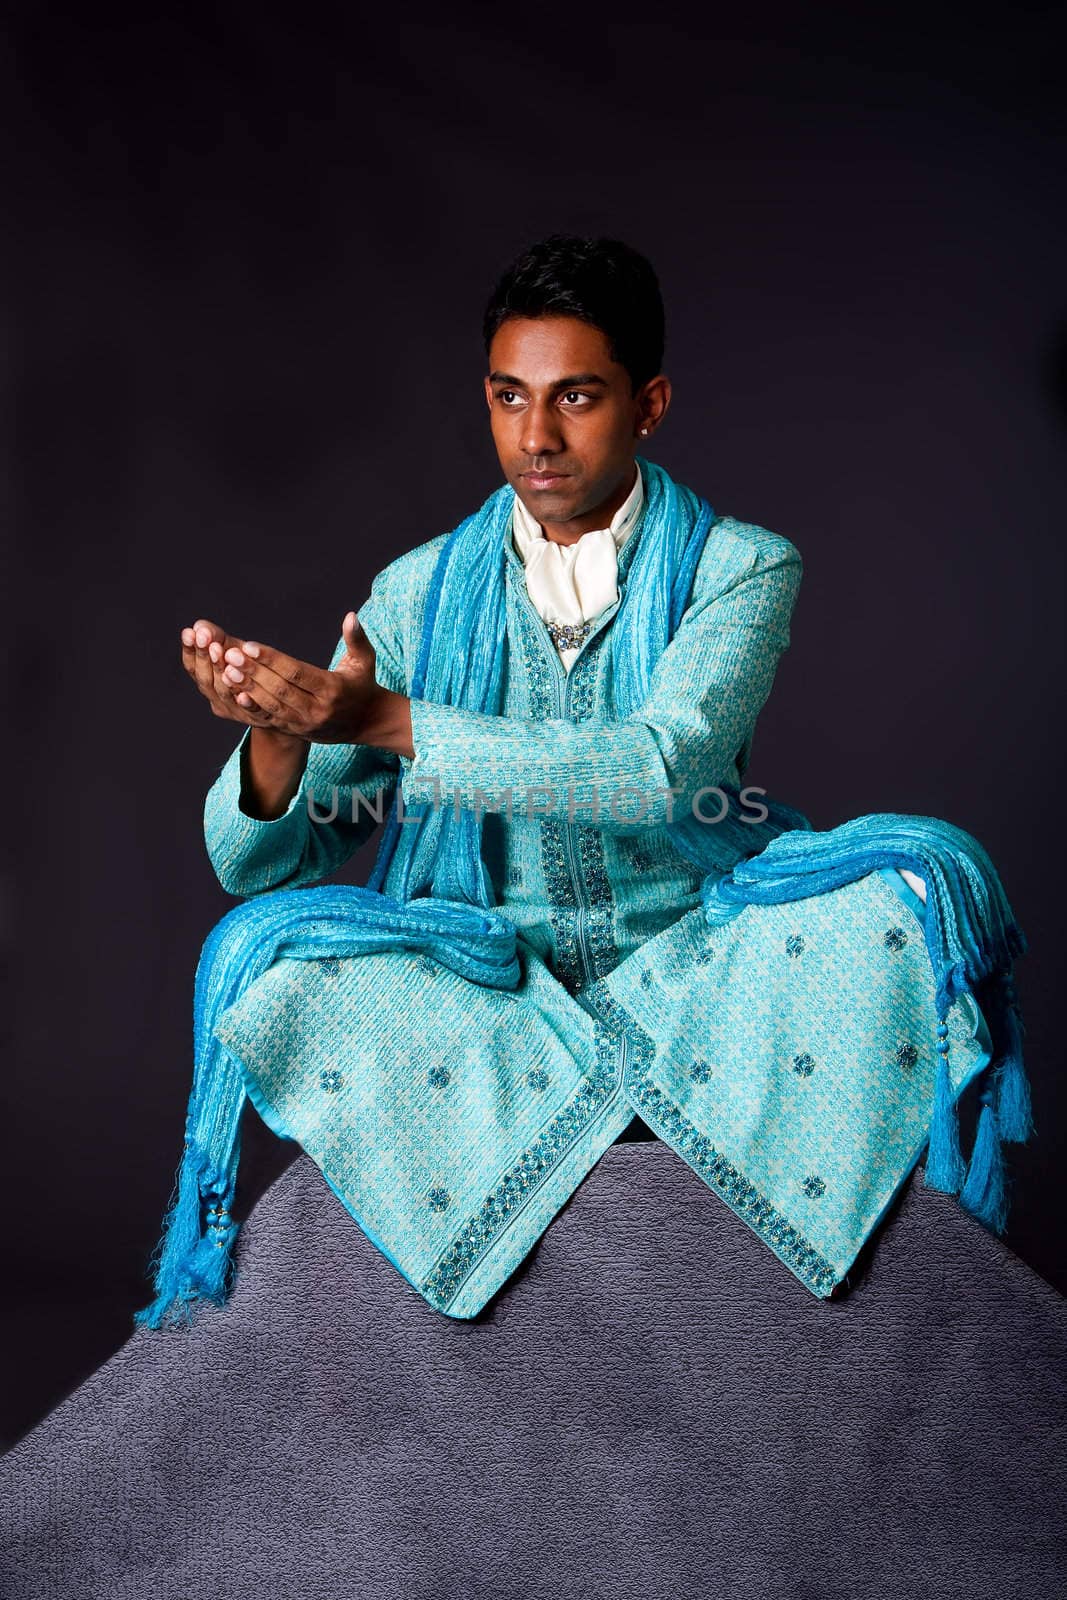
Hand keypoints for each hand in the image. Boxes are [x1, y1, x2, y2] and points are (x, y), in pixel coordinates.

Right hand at [181, 618, 282, 730]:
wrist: (279, 701)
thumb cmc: (249, 667)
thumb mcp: (231, 649)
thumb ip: (215, 637)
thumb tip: (200, 625)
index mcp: (208, 683)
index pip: (193, 667)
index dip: (190, 651)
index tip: (189, 632)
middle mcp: (217, 700)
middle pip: (206, 680)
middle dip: (205, 657)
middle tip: (204, 637)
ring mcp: (236, 712)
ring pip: (225, 693)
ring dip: (223, 673)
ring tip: (224, 652)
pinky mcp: (258, 718)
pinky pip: (252, 711)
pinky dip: (247, 703)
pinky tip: (244, 693)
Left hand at [213, 611, 384, 744]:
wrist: (366, 723)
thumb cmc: (362, 685)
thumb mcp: (364, 662)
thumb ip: (357, 639)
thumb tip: (351, 616)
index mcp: (332, 689)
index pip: (296, 673)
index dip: (271, 659)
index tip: (249, 645)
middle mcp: (317, 709)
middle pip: (279, 689)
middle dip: (253, 671)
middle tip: (229, 655)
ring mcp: (304, 723)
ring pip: (271, 705)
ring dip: (247, 687)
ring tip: (226, 670)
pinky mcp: (295, 731)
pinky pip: (269, 720)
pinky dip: (251, 707)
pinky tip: (234, 694)